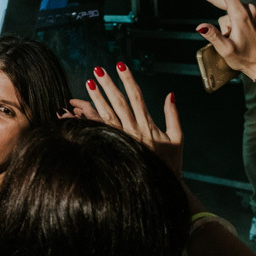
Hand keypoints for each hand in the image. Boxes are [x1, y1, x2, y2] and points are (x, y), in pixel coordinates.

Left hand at [68, 62, 182, 176]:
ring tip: (88, 83)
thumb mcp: (177, 139)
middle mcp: (133, 131)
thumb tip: (170, 94)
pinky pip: (98, 132)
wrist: (160, 190)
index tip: (120, 65)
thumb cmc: (170, 165)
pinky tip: (77, 111)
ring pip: (105, 115)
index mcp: (147, 126)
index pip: (136, 96)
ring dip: (95, 99)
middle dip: (108, 85)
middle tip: (98, 70)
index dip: (128, 80)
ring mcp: (121, 141)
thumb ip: (173, 115)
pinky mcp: (113, 149)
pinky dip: (87, 120)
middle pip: (118, 103)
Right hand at [184, 0, 255, 74]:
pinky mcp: (253, 14)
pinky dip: (229, 21)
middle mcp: (247, 9)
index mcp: (239, 15)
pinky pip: (235, 13)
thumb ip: (212, 36)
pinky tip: (232, 34)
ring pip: (227, 10)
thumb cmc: (245, 58)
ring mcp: (251, 11)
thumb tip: (199, 26)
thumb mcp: (226, 50)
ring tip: (228, 39)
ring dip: (223, 23)